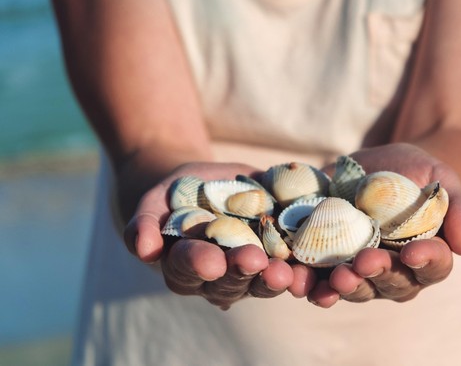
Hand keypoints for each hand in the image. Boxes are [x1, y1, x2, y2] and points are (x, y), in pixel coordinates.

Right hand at [122, 162, 302, 309]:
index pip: (188, 268)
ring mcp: (249, 271)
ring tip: (285, 270)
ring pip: (261, 282)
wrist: (204, 186)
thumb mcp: (153, 204)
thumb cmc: (171, 198)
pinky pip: (289, 266)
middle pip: (229, 281)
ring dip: (274, 278)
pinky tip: (309, 261)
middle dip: (242, 270)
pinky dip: (300, 266)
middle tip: (254, 261)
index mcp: (183, 268)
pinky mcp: (276, 258)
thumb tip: (143, 248)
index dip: (199, 264)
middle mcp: (217, 279)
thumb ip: (145, 225)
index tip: (211, 260)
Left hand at [306, 143, 460, 306]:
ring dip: (343, 287)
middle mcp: (398, 272)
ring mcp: (364, 273)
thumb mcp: (441, 179)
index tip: (412, 253)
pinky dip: (310, 284)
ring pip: (357, 288)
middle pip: (392, 283)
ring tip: (333, 278)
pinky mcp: (332, 265)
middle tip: (363, 263)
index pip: (434, 266)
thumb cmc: (418, 174)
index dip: (426, 261)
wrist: (379, 166)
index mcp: (429, 255)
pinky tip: (300, 281)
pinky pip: (322, 281)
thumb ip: (458, 207)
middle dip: (377, 274)